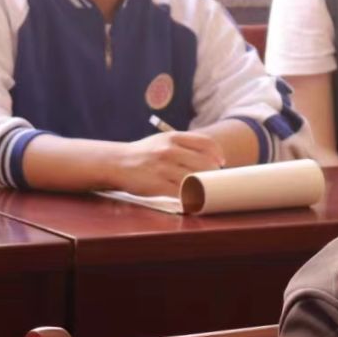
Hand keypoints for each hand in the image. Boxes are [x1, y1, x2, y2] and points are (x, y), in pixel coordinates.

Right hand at [109, 132, 225, 196]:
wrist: (117, 163)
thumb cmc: (144, 153)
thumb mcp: (162, 141)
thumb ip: (183, 145)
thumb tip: (210, 156)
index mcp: (173, 137)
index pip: (206, 143)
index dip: (217, 154)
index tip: (221, 163)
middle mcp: (169, 151)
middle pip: (204, 163)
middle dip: (213, 173)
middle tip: (213, 180)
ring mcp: (163, 168)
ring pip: (194, 179)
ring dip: (202, 186)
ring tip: (203, 189)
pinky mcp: (157, 185)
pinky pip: (181, 193)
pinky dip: (190, 197)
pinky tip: (192, 199)